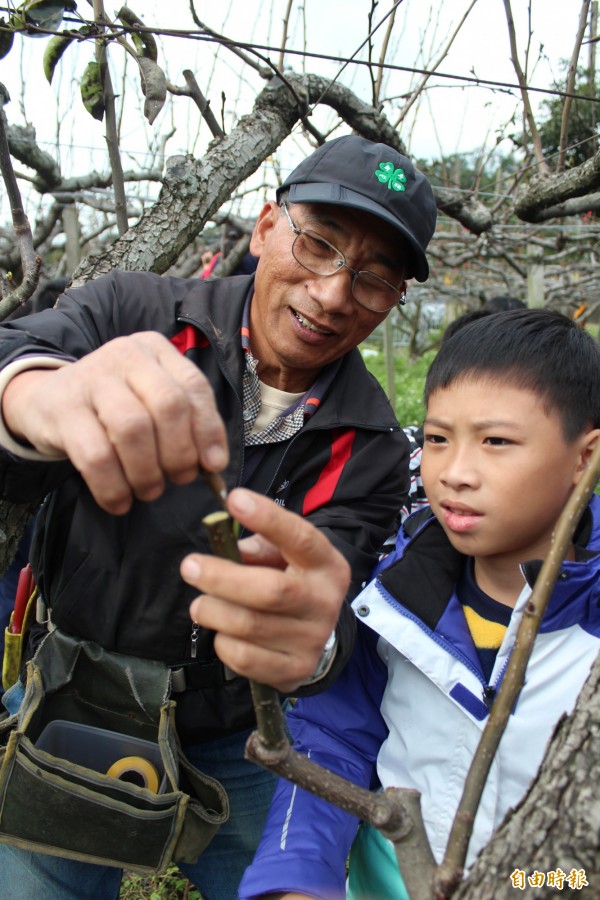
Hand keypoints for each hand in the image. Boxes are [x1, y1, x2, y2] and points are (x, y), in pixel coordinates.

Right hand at [1, 332, 227, 514]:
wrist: (45, 400)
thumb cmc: (113, 406)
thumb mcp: (151, 401)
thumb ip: (185, 424)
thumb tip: (214, 463)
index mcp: (155, 351)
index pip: (194, 386)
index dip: (209, 430)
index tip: (213, 465)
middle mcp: (125, 356)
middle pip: (168, 405)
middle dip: (180, 452)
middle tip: (178, 479)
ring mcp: (91, 378)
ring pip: (133, 429)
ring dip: (147, 472)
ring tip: (149, 491)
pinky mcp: (63, 408)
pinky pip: (95, 455)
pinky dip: (112, 487)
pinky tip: (119, 502)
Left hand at [182, 488, 350, 692]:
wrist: (316, 634)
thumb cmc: (289, 581)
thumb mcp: (281, 556)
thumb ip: (256, 547)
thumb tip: (224, 548)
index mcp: (325, 564)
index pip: (300, 538)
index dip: (268, 518)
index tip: (234, 499)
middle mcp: (324, 601)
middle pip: (271, 592)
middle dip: (223, 578)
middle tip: (190, 567)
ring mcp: (312, 639)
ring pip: (250, 626)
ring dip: (214, 611)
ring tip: (200, 604)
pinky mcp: (294, 669)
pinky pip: (245, 657)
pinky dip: (222, 642)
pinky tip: (222, 632)